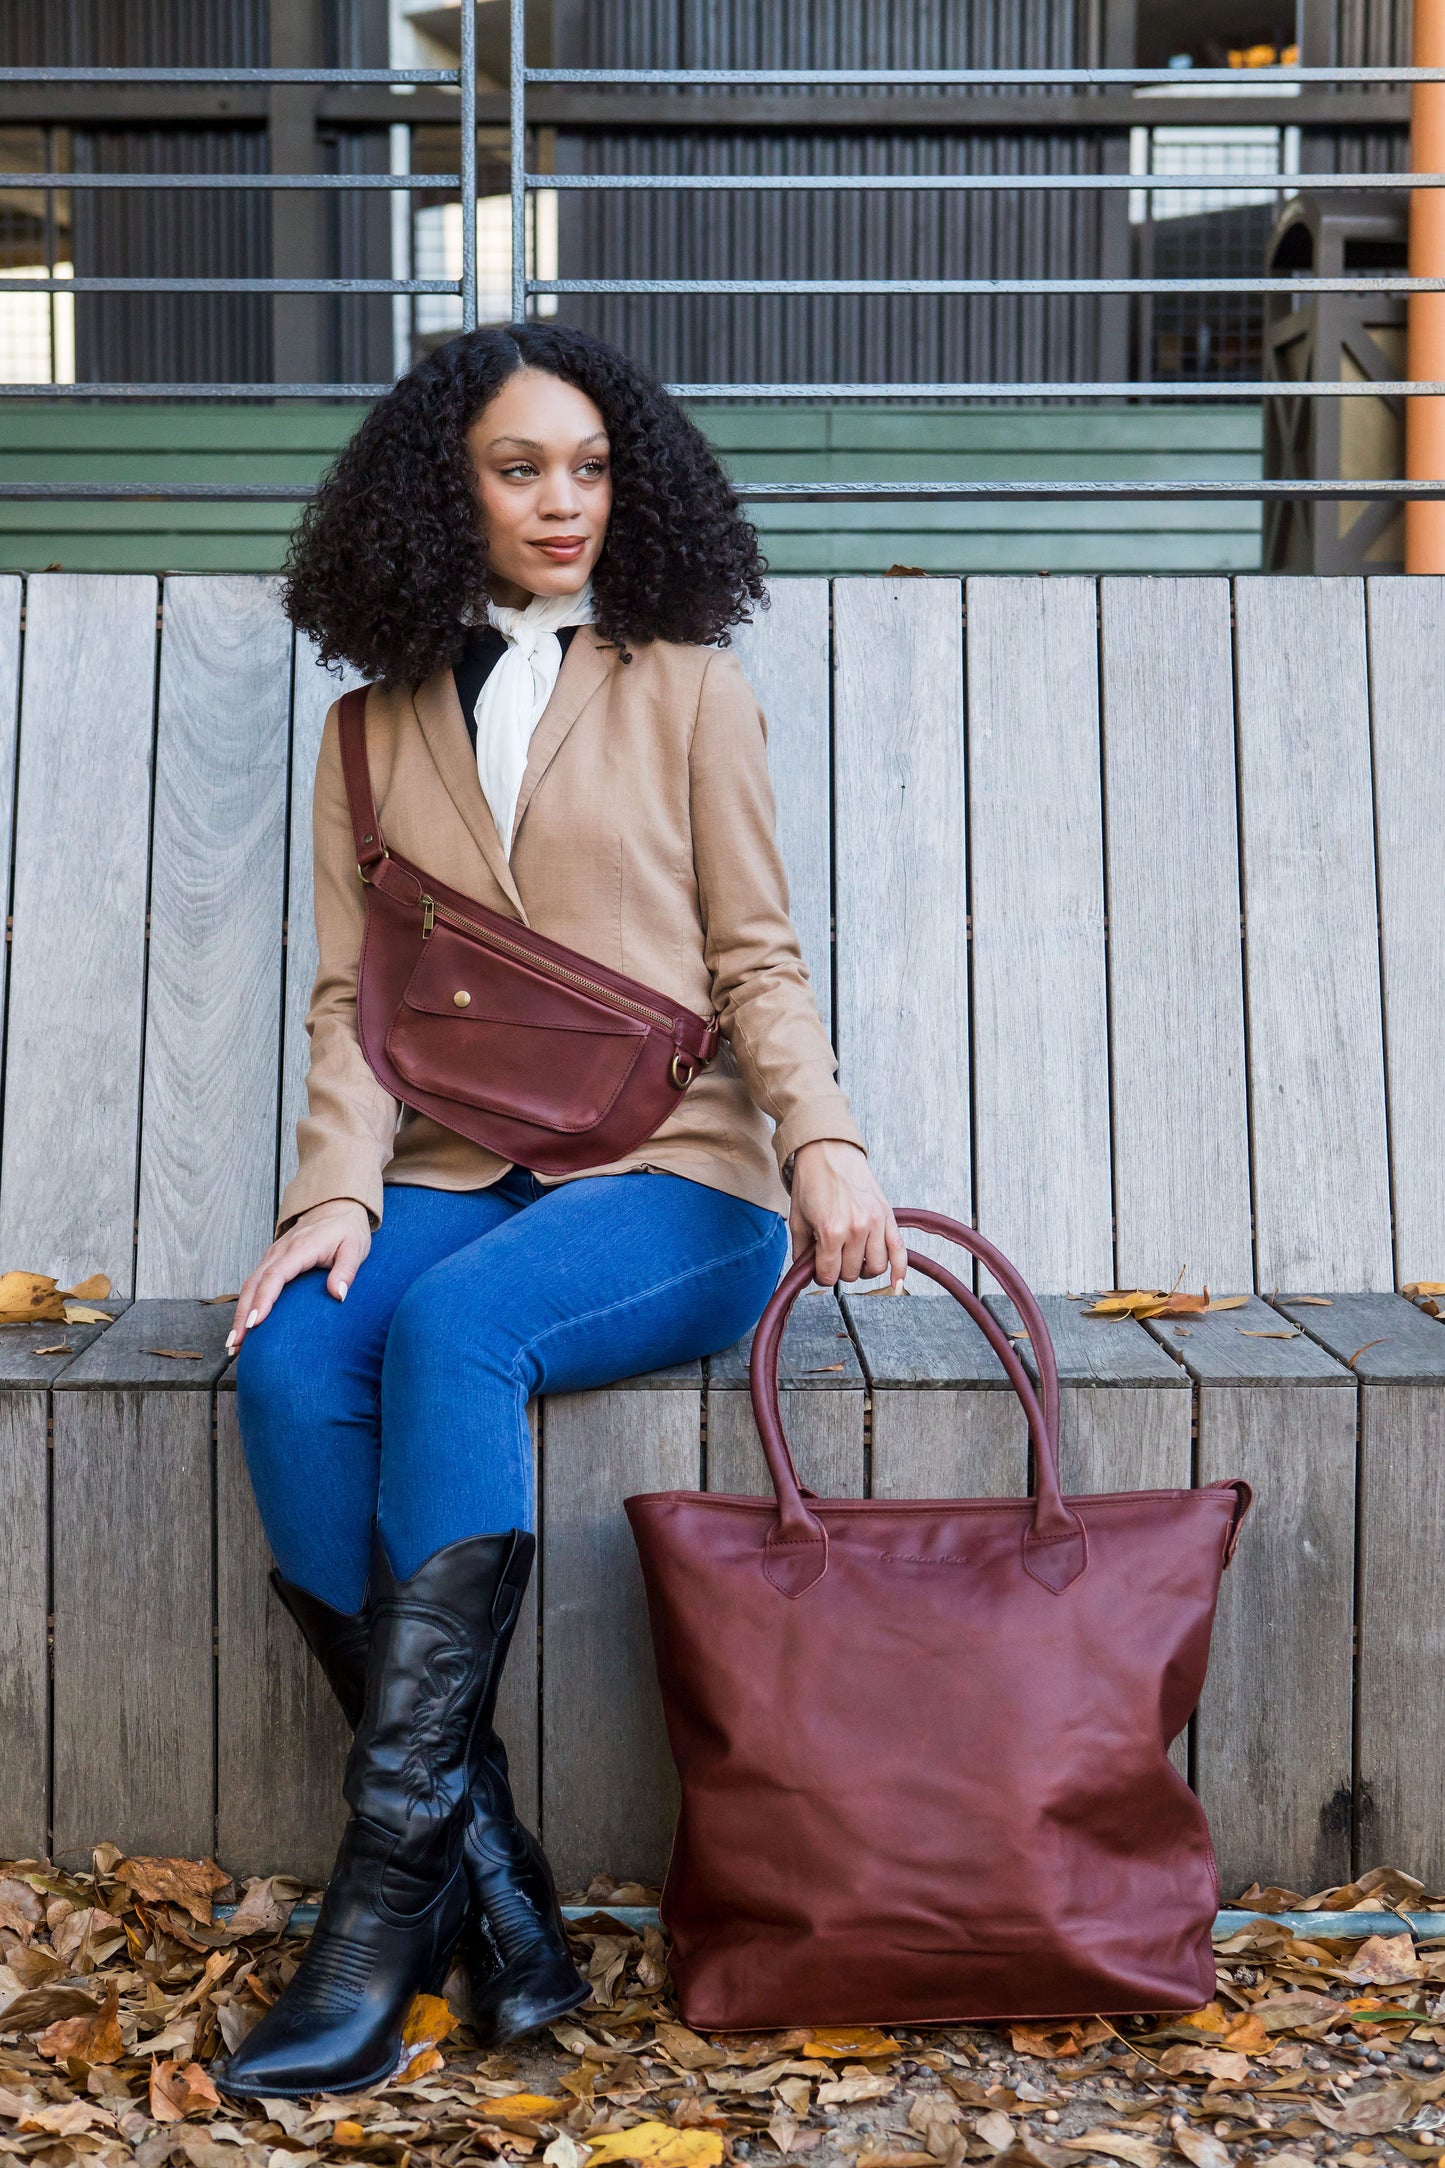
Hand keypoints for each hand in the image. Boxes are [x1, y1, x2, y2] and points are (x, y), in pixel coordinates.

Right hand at [227, 1199, 371, 1354]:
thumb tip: (338, 1295)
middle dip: (242, 1315)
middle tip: (235, 1344)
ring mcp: (273, 1254)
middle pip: (254, 1284)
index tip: (255, 1324)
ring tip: (234, 1344)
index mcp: (300, 1248)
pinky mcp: (272, 1260)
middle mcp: (280, 1251)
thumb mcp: (355, 1248)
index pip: (275, 1276)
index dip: (263, 1300)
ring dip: (239, 1313)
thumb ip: (346, 1271)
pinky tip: (244, 1326)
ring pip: (249, 1285)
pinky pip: (254, 1283)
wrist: (337, 1208)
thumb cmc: (347, 1230)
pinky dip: (246, 1304)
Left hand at [788, 1140, 906, 1291]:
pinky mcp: (888, 1216)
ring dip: (863, 1269)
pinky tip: (896, 1282)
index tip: (818, 1269)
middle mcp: (857, 1229)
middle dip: (839, 1270)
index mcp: (831, 1231)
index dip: (821, 1276)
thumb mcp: (797, 1219)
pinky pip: (900, 1251)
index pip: (829, 1275)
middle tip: (832, 1257)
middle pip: (852, 1273)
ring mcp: (875, 1223)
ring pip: (876, 1267)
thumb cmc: (812, 1181)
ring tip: (854, 1259)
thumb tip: (807, 1273)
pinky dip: (899, 1270)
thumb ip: (802, 1251)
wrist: (828, 1151)